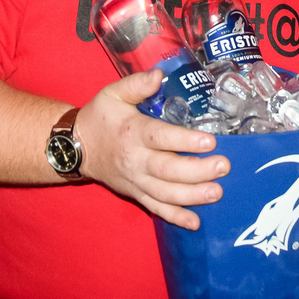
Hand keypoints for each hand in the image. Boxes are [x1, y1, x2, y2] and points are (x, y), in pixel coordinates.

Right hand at [76, 70, 227, 230]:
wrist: (75, 148)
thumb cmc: (100, 118)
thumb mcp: (113, 93)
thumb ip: (137, 84)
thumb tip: (159, 75)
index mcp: (133, 132)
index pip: (161, 138)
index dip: (185, 141)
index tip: (209, 141)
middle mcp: (135, 160)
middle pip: (168, 170)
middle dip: (198, 170)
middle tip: (223, 166)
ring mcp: (136, 180)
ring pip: (165, 193)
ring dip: (192, 196)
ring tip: (217, 192)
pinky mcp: (135, 194)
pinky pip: (156, 208)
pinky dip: (175, 218)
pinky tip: (195, 223)